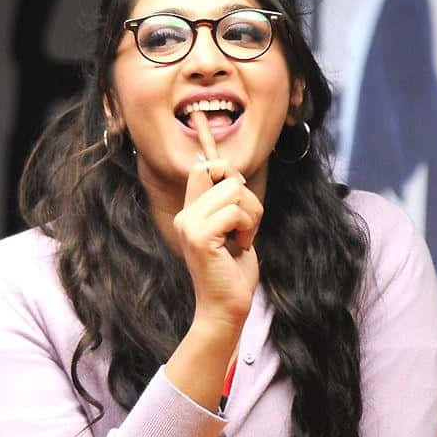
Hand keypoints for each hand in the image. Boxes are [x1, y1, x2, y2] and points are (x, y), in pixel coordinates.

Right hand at [173, 113, 262, 327]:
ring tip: (242, 241)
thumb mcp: (235, 233)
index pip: (201, 167)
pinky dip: (248, 228)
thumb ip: (231, 205)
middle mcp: (184, 215)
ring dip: (252, 216)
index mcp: (190, 212)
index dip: (215, 156)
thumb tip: (234, 173)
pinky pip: (236, 210)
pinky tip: (239, 249)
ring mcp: (188, 224)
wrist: (226, 309)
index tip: (206, 127)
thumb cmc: (233, 274)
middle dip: (249, 200)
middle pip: (225, 174)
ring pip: (235, 190)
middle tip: (245, 230)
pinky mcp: (199, 236)